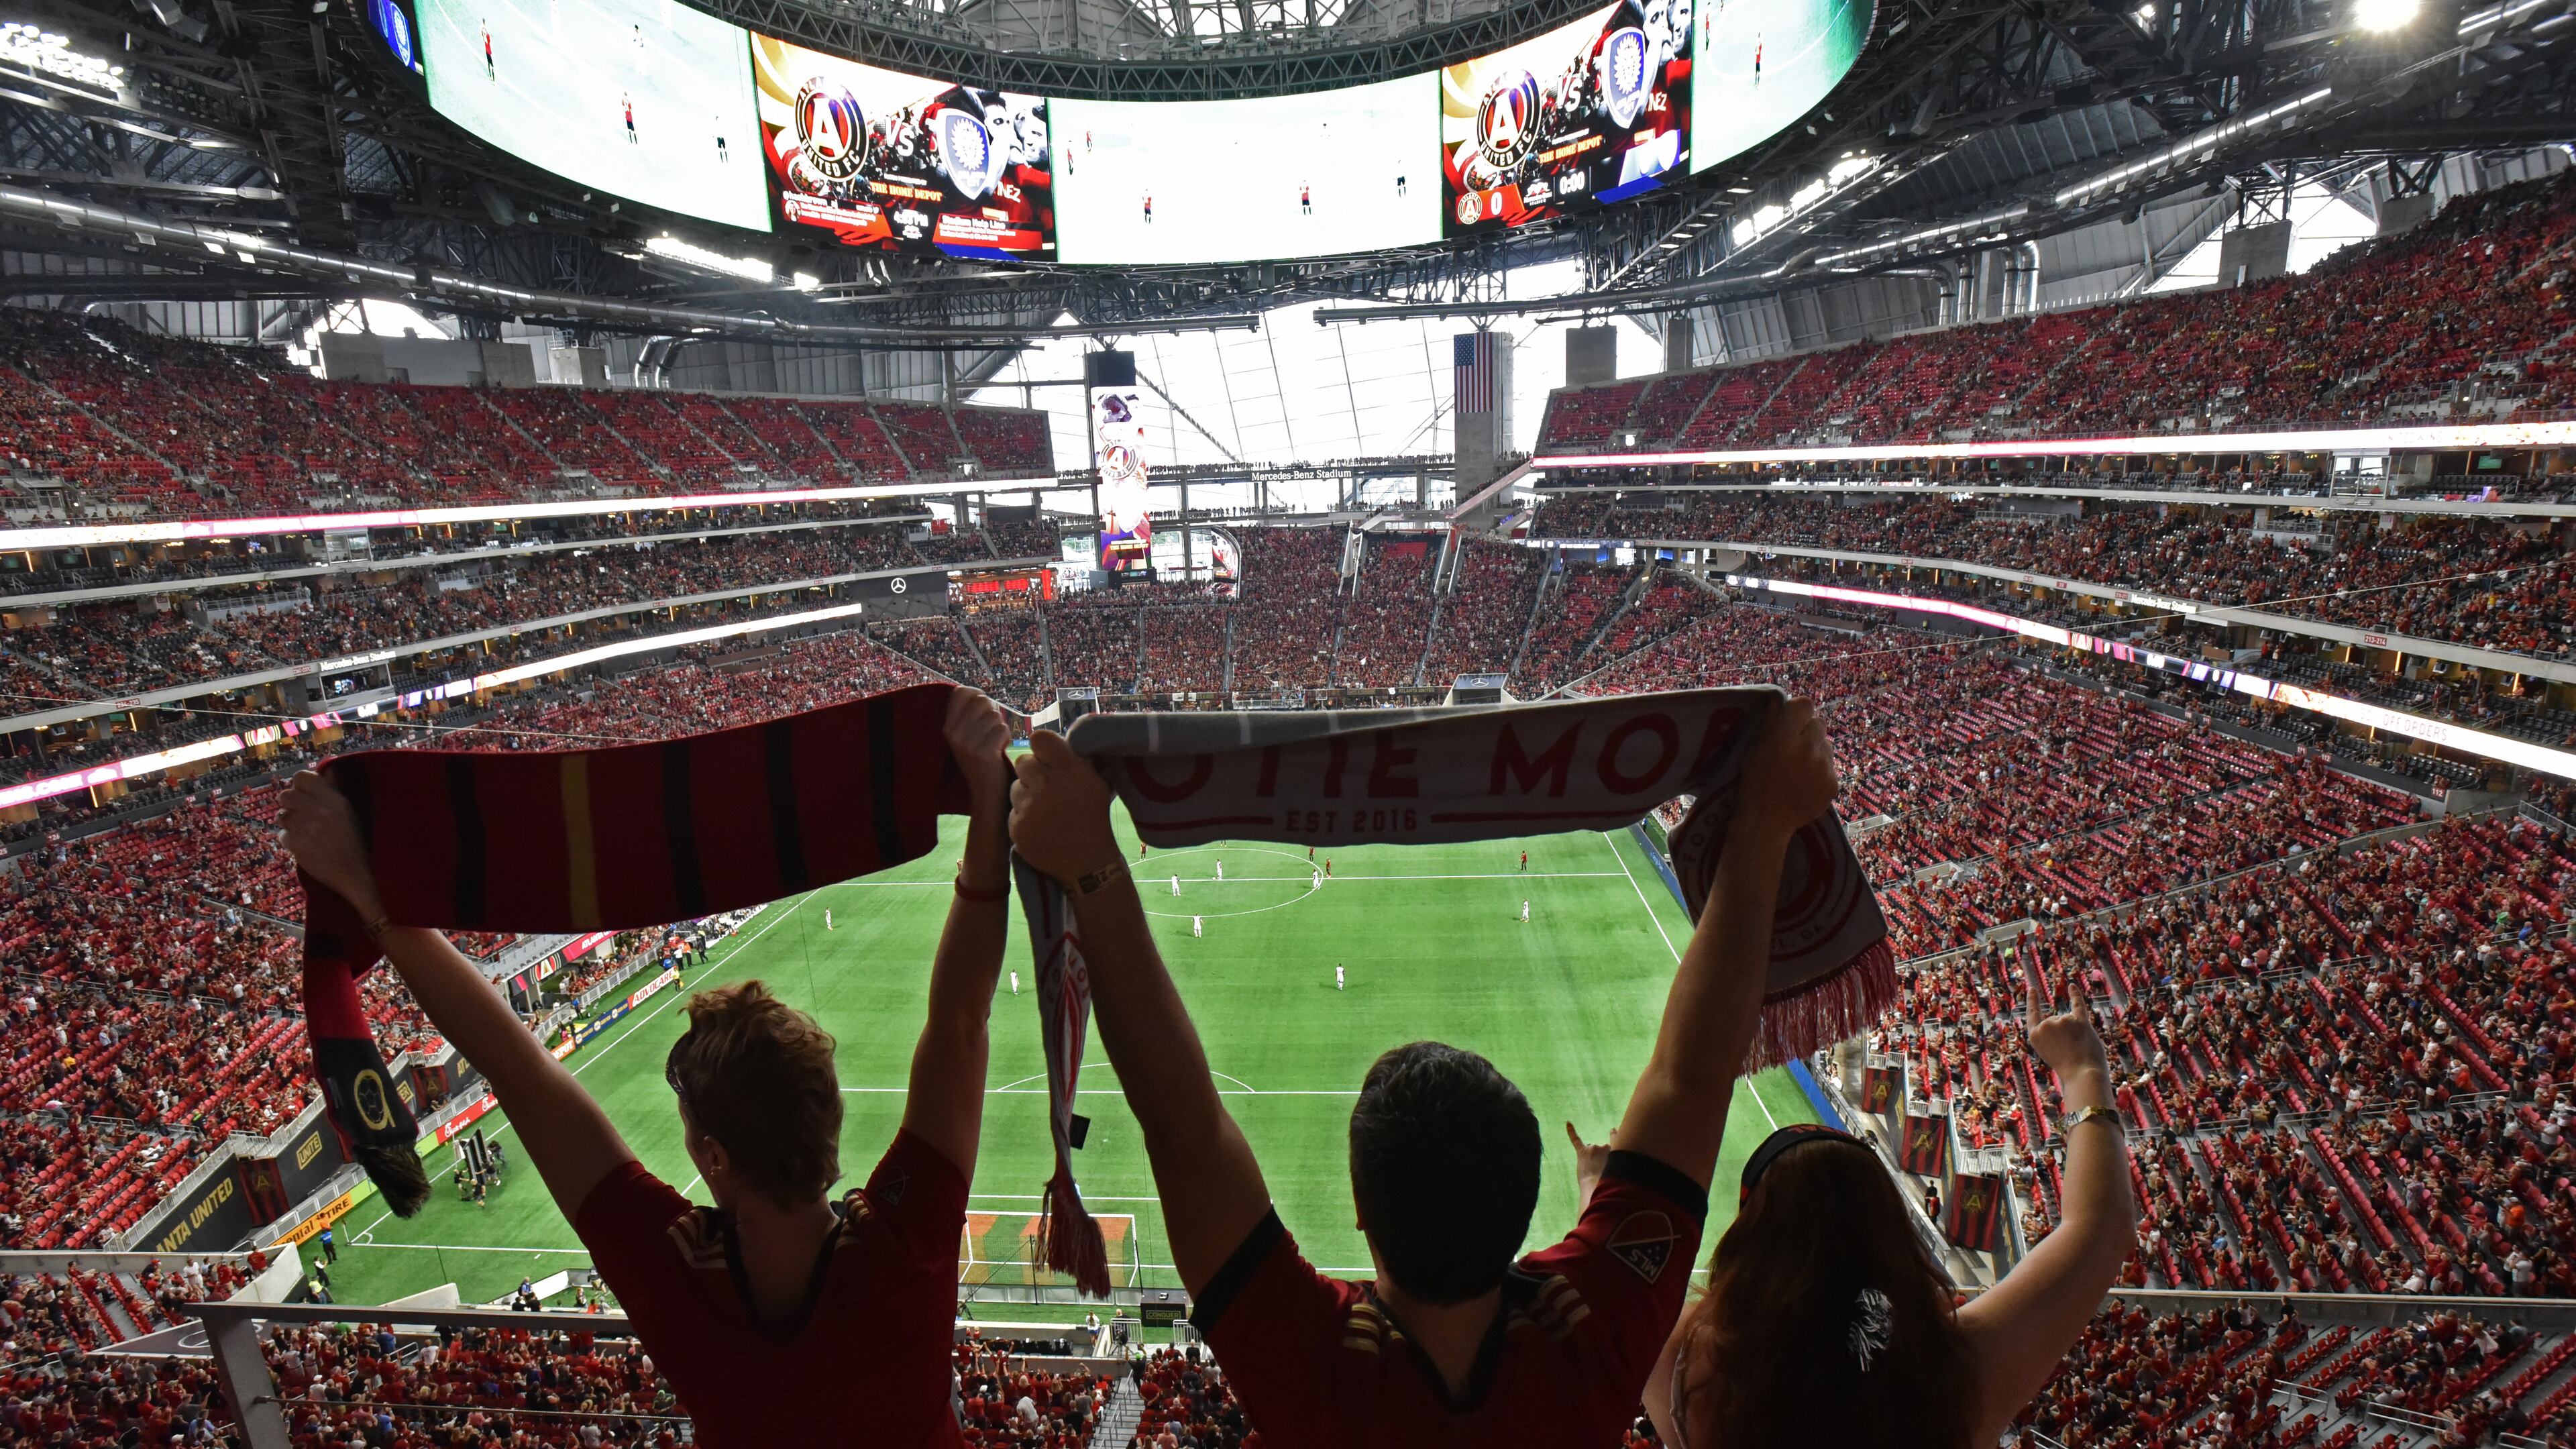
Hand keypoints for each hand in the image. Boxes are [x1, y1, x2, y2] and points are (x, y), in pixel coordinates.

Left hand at [281, 770, 383, 918]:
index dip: (299, 785)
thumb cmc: (353, 841)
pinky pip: (283, 835)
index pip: (302, 778)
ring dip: (289, 823)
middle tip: (301, 815)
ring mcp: (305, 826)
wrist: (354, 874)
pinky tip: (305, 846)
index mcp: (333, 799)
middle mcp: (318, 809)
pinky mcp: (295, 843)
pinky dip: (291, 841)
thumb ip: (335, 789)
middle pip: (285, 795)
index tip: (304, 795)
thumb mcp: (350, 811)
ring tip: (304, 832)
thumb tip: (328, 768)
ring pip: (281, 816)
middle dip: (290, 805)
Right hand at [943, 686, 1012, 811]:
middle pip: (982, 701)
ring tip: (993, 743)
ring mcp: (966, 743)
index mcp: (947, 727)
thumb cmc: (981, 757)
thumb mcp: (966, 735)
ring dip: (1000, 728)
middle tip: (990, 731)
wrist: (985, 790)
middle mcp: (953, 733)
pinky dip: (1005, 739)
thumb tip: (978, 692)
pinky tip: (998, 751)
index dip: (977, 695)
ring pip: (995, 715)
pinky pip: (1002, 730)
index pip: (962, 692)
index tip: (983, 710)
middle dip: (992, 713)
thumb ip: (969, 714)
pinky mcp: (982, 752)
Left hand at [1009, 731, 1120, 885]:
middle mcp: (1047, 783)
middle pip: (1022, 761)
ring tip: (1043, 812)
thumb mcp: (1095, 782)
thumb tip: (1052, 742)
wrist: (1087, 861)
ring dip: (1025, 796)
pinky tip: (1038, 829)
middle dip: (1031, 773)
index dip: (1041, 749)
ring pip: (1015, 787)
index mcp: (1070, 769)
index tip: (1046, 759)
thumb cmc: (1092, 818)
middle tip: (1044, 789)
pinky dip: (1023, 820)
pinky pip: (1012, 812)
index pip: (1040, 739)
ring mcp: (1030, 806)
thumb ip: (1073, 760)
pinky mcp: (1016, 826)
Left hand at [1565, 1122, 1609, 1206]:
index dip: (1614, 1135)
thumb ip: (1612, 1164)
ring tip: (1592, 1173)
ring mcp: (1592, 1149)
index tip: (1612, 1129)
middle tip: (1599, 1172)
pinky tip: (1568, 1123)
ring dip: (1590, 1161)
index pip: (1615, 1139)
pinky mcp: (1581, 1152)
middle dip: (1598, 1160)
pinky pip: (1576, 1139)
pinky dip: (1571, 1131)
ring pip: (1590, 1152)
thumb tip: (1604, 1165)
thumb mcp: (1616, 1172)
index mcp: (1615, 1151)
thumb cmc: (1607, 1182)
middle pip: (1600, 1151)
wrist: (1596, 1186)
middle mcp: (1604, 1147)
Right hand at [1731, 697, 1835, 845]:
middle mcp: (1808, 748)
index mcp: (1784, 737)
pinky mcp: (1834, 783)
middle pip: (1819, 723)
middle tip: (1794, 747)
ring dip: (1816, 751)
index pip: (1805, 704)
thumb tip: (1777, 701)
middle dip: (1807, 731)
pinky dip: (1820, 771)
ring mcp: (1824, 767)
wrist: (1766, 822)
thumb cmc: (1753, 784)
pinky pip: (1830, 767)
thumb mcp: (1753, 750)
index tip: (1790, 722)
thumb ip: (1769, 724)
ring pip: (1827, 745)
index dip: (1798, 712)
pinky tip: (1806, 783)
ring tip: (1800, 768)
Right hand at [2026, 973, 2112, 1104]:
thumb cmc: (2068, 1068)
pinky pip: (2077, 1004)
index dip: (2033, 1001)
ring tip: (2078, 1049)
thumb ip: (2055, 1035)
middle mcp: (2046, 1025)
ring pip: (2070, 1020)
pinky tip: (2071, 986)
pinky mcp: (2080, 1021)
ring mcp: (2062, 1021)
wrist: (2082, 1075)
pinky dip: (2075, 995)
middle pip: (2057, 1021)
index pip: (2032, 1014)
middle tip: (2070, 1052)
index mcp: (2034, 1035)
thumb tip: (2070, 1017)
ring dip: (2077, 1033)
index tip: (2033, 989)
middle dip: (2066, 1034)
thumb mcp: (2051, 1052)